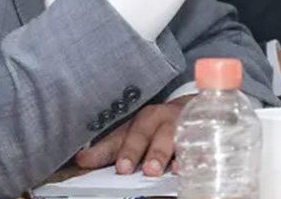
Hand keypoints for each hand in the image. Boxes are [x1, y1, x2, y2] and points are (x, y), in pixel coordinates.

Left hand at [74, 99, 188, 176]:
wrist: (196, 110)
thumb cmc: (159, 128)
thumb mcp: (135, 136)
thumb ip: (111, 150)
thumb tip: (82, 160)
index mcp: (138, 122)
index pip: (116, 137)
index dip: (102, 150)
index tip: (85, 161)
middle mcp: (157, 120)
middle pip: (142, 133)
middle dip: (132, 150)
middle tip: (123, 168)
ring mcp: (178, 125)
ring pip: (167, 137)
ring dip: (158, 153)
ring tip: (152, 170)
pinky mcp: (199, 133)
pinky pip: (195, 144)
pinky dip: (189, 156)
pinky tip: (181, 168)